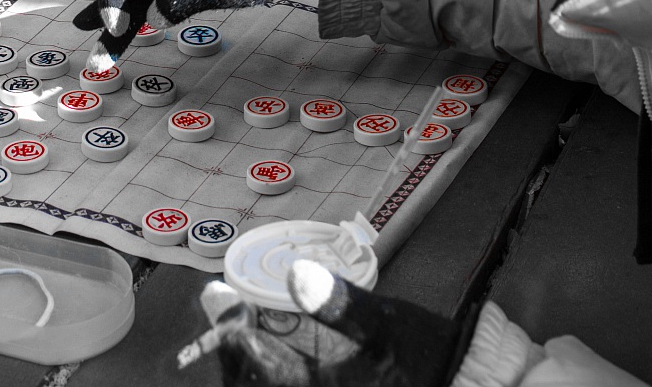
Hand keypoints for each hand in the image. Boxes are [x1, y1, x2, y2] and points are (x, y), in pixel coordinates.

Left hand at [210, 261, 464, 386]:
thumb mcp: (386, 325)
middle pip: (251, 382)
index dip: (230, 328)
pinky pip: (286, 384)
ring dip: (250, 359)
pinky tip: (272, 344)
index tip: (220, 295)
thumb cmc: (431, 360)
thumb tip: (298, 275)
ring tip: (243, 320)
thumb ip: (340, 302)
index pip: (252, 366)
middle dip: (235, 346)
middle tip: (227, 305)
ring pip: (265, 385)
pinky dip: (271, 368)